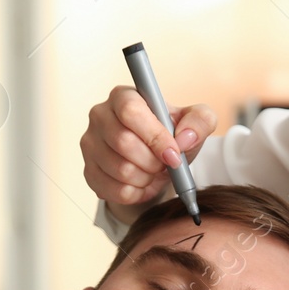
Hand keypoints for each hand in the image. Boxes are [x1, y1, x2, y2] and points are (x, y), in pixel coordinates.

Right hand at [81, 86, 215, 209]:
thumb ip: (200, 121)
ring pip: (120, 170)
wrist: (157, 162)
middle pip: (123, 143)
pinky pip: (114, 190)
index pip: (131, 111)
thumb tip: (185, 138)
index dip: (154, 136)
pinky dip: (136, 193)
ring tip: (154, 172)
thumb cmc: (172, 136)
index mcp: (124, 96)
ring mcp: (90, 144)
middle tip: (165, 164)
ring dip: (146, 178)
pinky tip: (142, 183)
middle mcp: (100, 115)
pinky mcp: (88, 170)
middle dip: (153, 161)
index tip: (173, 154)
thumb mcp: (195, 123)